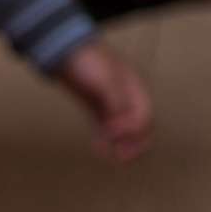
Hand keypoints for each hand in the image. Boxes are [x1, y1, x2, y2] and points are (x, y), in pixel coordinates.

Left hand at [54, 40, 152, 161]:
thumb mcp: (106, 81)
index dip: (133, 130)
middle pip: (140, 128)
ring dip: (120, 145)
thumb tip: (123, 127)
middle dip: (134, 144)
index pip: (144, 117)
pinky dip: (105, 141)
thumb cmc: (89, 62)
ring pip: (123, 132)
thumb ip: (117, 104)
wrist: (66, 52)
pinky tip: (99, 149)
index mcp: (136, 89)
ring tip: (112, 157)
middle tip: (123, 159)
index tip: (112, 131)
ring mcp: (111, 104)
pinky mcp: (96, 109)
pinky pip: (105, 130)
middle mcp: (127, 98)